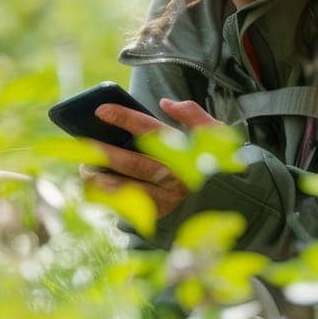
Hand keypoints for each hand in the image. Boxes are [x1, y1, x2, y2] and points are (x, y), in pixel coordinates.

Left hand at [79, 98, 221, 218]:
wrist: (236, 204)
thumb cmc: (222, 164)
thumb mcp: (217, 135)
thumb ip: (193, 115)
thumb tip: (165, 102)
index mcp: (187, 152)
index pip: (151, 130)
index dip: (125, 118)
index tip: (101, 110)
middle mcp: (175, 177)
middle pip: (133, 163)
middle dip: (104, 153)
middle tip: (81, 143)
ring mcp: (168, 200)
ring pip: (127, 190)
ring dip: (101, 180)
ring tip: (84, 169)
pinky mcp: (162, 216)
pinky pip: (129, 208)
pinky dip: (110, 199)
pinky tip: (97, 189)